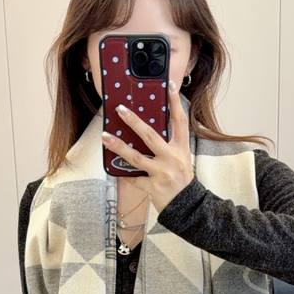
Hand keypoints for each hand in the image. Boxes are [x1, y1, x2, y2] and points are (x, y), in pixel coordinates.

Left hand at [101, 79, 193, 214]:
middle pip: (151, 136)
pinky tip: (114, 169)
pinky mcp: (153, 187)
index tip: (169, 85)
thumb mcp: (181, 159)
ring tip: (105, 137)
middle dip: (134, 121)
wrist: (188, 207)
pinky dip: (124, 174)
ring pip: (136, 157)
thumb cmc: (182, 181)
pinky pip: (134, 178)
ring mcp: (162, 173)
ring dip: (118, 146)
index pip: (180, 121)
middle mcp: (172, 158)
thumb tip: (146, 131)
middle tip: (120, 109)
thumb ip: (169, 146)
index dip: (175, 103)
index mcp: (181, 149)